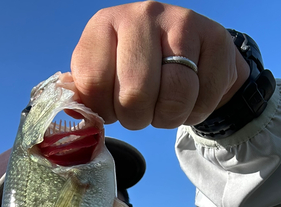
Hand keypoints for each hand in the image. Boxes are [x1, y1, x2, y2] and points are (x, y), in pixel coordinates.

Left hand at [71, 1, 249, 129]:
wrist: (190, 56)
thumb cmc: (138, 71)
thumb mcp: (105, 77)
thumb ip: (85, 90)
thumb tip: (65, 104)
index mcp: (104, 24)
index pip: (93, 84)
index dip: (104, 110)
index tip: (112, 108)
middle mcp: (142, 15)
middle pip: (135, 94)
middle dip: (137, 118)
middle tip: (141, 112)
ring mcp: (182, 22)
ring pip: (175, 97)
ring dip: (168, 118)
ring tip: (165, 106)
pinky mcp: (215, 38)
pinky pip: (204, 98)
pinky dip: (195, 112)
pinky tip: (191, 98)